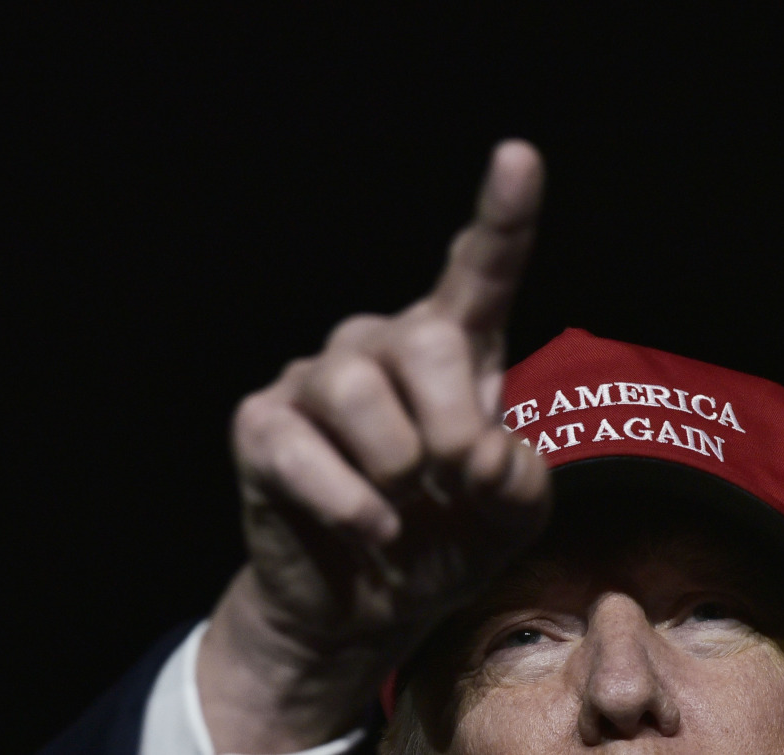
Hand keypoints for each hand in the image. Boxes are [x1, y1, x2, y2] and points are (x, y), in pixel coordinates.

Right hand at [198, 141, 551, 752]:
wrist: (369, 604)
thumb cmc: (449, 538)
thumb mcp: (511, 516)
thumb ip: (520, 479)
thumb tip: (477, 454)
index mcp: (457, 349)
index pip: (481, 271)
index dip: (503, 216)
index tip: (519, 157)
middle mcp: (383, 345)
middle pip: (427, 339)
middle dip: (455, 426)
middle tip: (455, 481)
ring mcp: (317, 380)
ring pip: (357, 387)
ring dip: (398, 466)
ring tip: (406, 506)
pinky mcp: (263, 424)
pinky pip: (299, 447)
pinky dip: (348, 502)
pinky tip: (372, 527)